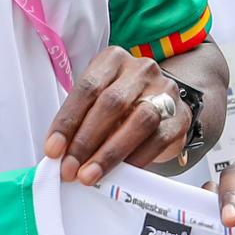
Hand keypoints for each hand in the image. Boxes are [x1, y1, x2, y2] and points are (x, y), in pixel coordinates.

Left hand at [44, 47, 190, 184]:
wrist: (163, 108)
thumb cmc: (121, 107)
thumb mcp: (97, 102)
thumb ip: (80, 121)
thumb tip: (59, 154)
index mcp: (113, 59)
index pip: (88, 88)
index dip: (68, 121)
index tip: (53, 150)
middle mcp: (141, 70)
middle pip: (112, 103)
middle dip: (86, 140)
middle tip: (70, 168)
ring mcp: (165, 91)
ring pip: (139, 120)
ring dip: (110, 153)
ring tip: (90, 175)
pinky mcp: (181, 116)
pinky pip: (159, 138)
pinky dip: (137, 158)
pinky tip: (121, 172)